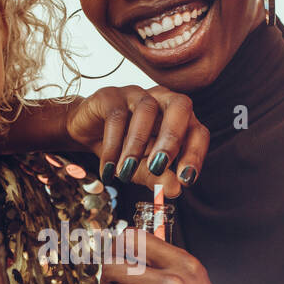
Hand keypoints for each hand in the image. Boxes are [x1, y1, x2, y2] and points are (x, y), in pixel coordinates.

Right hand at [64, 86, 208, 196]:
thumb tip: (174, 190)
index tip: (185, 180)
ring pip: (146, 110)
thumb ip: (159, 176)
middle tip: (158, 167)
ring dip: (137, 145)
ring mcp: (137, 93)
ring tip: (126, 173)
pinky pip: (116, 116)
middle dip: (172, 138)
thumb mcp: (142, 168)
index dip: (195, 153)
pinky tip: (109, 169)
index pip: (197, 130)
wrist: (86, 133)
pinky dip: (112, 145)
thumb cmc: (123, 149)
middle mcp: (163, 100)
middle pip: (180, 106)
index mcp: (179, 118)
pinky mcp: (111, 95)